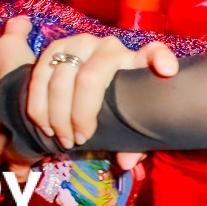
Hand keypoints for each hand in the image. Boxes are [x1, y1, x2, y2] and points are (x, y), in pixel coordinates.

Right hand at [28, 33, 179, 150]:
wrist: (83, 84)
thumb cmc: (115, 105)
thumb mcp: (127, 124)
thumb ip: (134, 144)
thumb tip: (125, 162)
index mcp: (137, 62)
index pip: (155, 53)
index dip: (161, 59)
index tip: (168, 71)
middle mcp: (110, 46)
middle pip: (88, 79)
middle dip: (79, 115)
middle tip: (78, 141)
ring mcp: (81, 43)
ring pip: (60, 79)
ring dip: (56, 114)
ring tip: (61, 138)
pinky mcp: (56, 47)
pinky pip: (40, 75)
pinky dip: (38, 105)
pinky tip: (44, 125)